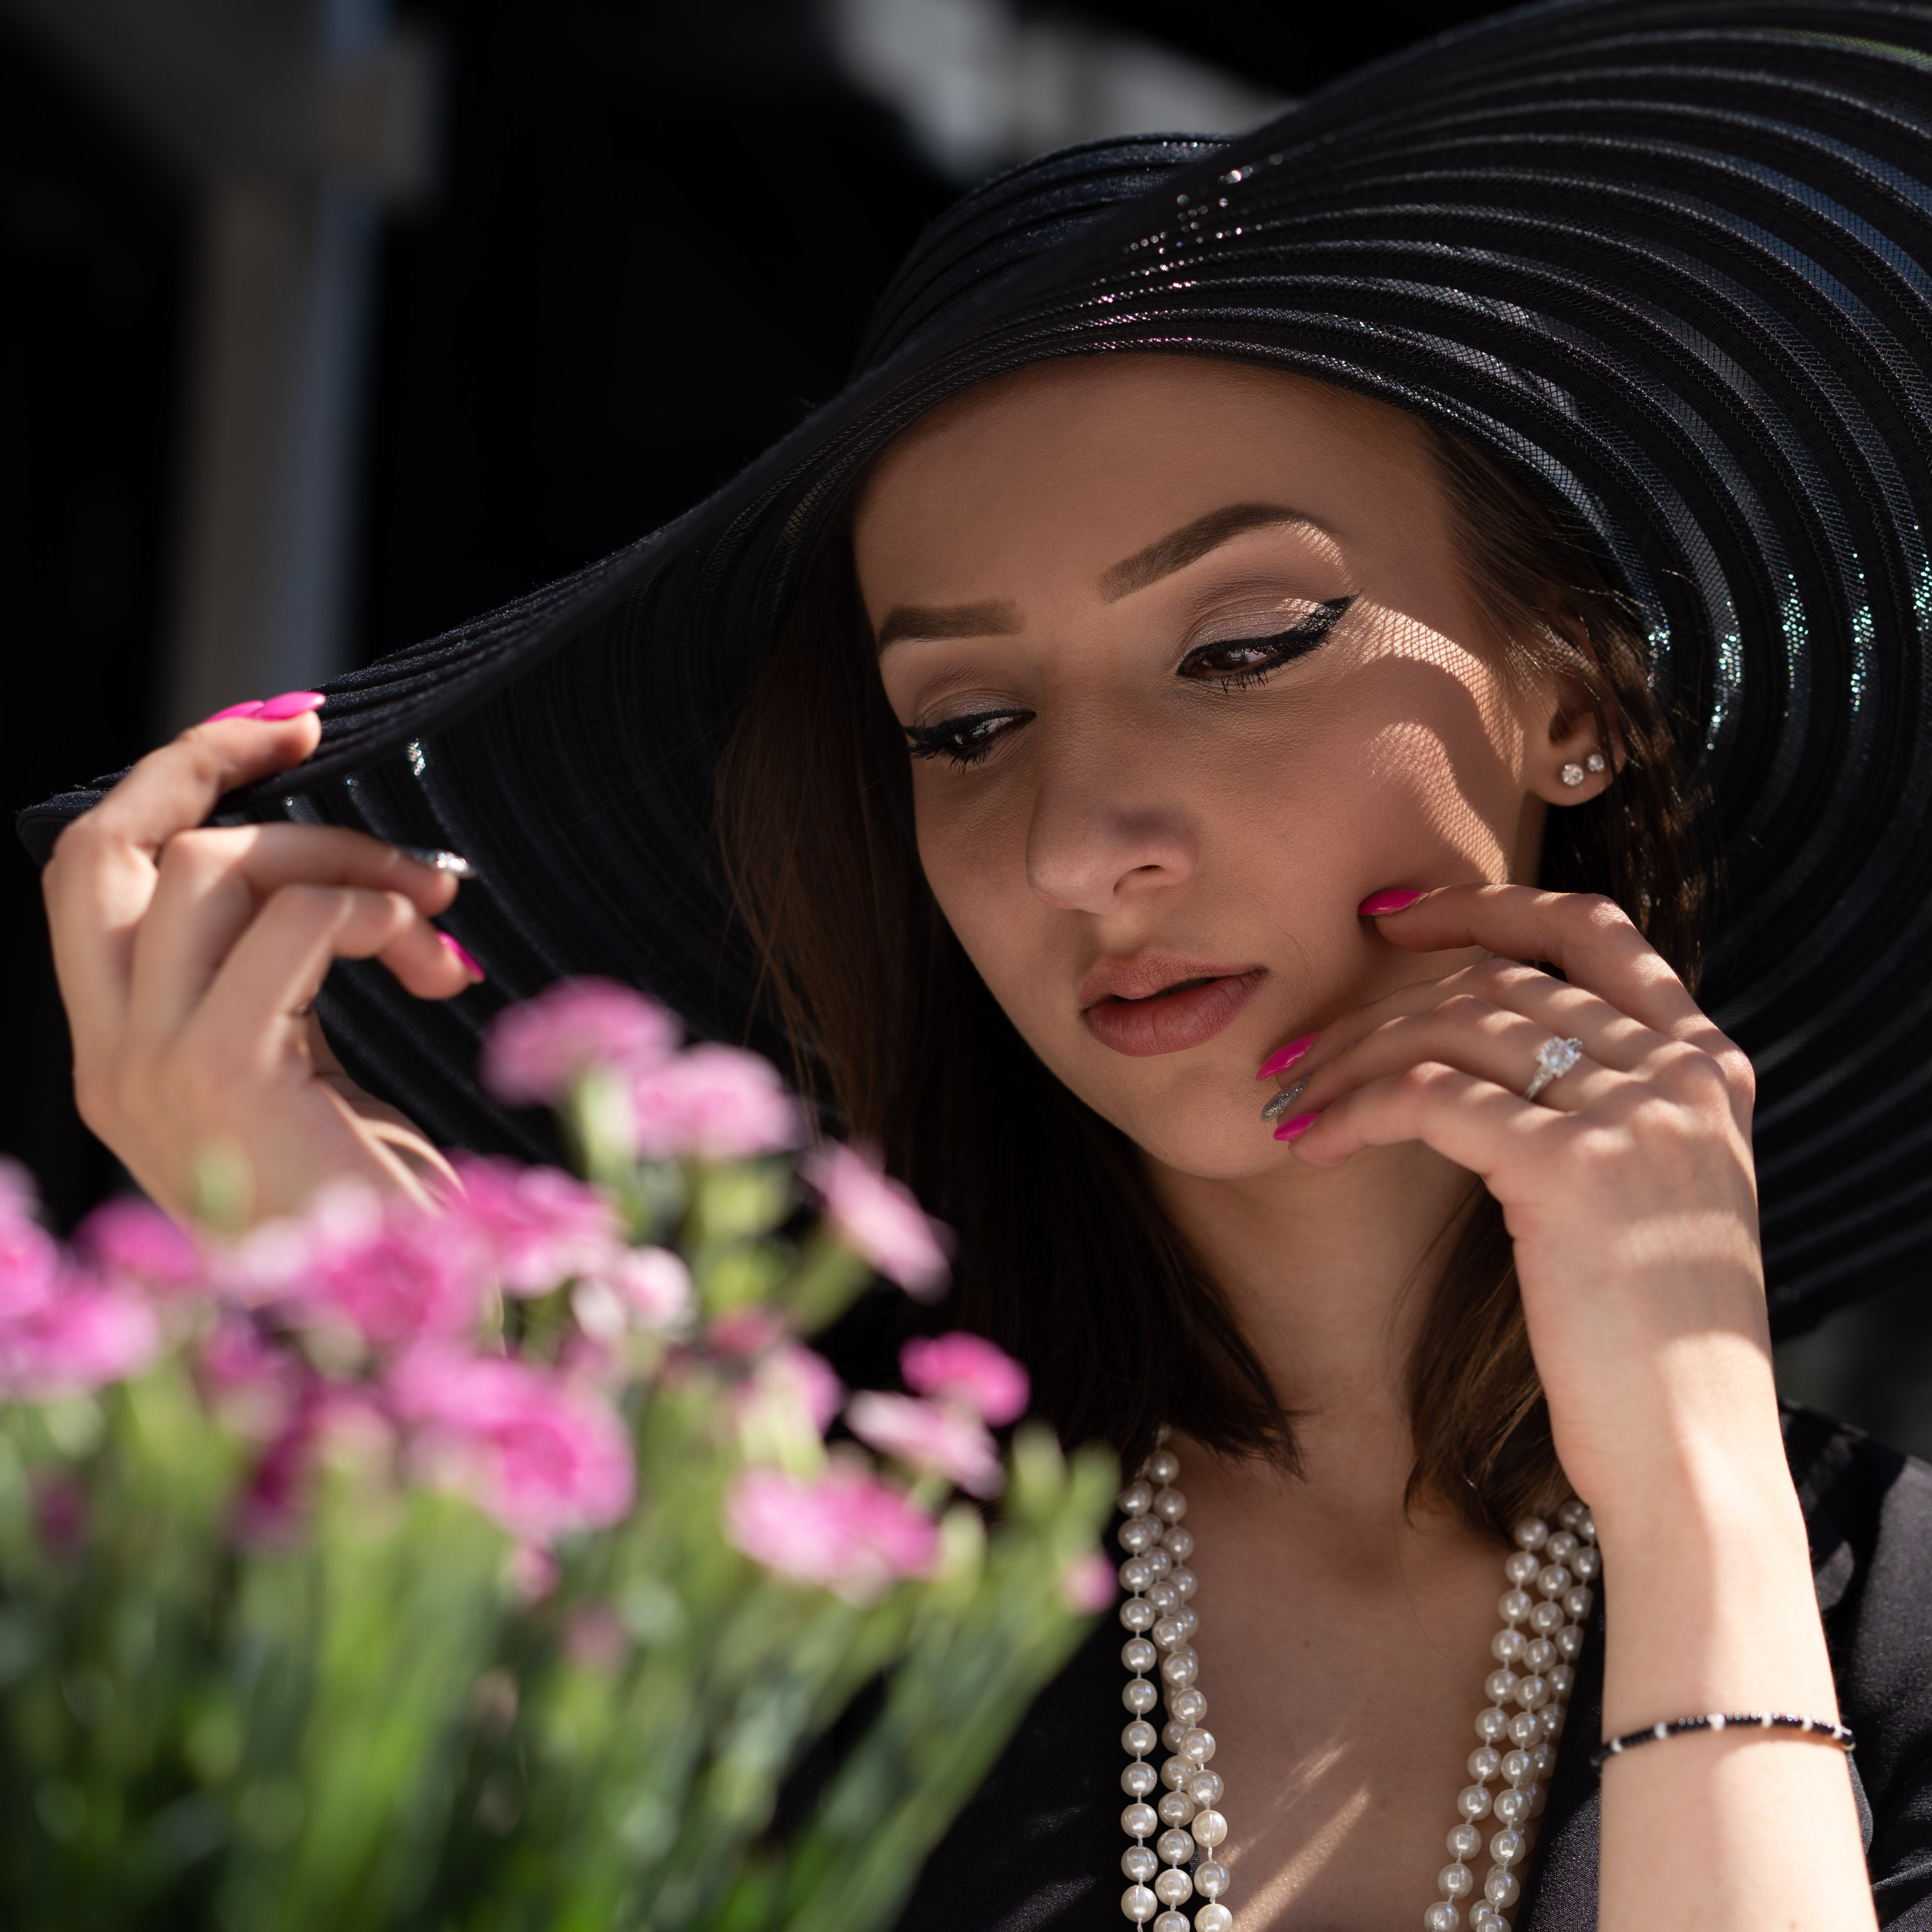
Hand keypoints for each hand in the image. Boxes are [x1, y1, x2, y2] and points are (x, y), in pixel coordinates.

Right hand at [42, 703, 477, 1227]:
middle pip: (107, 847)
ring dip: (342, 854)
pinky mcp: (220, 1076)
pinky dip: (375, 911)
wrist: (412, 1343)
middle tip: (314, 730)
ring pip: (209, 867)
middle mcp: (110, 1060)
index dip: (171, 782)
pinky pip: (292, 924)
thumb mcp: (311, 1078)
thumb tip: (328, 877)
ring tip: (435, 904)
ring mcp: (149, 1071)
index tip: (278, 732)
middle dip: (205, 762)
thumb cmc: (380, 1218)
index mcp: (124, 1055)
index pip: (94, 879)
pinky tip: (438, 962)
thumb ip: (284, 985)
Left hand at [1271, 883, 1768, 1525]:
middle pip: (1493, 986)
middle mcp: (1682, 1072)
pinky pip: (1427, 1099)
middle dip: (1377, 1010)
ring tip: (1285, 1097)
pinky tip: (1306, 1142)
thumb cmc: (1648, 1348)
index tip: (1390, 916)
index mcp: (1708, 1066)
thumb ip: (1599, 1111)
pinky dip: (1352, 1110)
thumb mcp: (1648, 1200)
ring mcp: (1635, 1112)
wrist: (1692, 1459)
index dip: (1484, 907)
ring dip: (1347, 1059)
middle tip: (1295, 1051)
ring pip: (1450, 1031)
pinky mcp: (1572, 1167)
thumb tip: (1470, 1055)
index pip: (1592, 932)